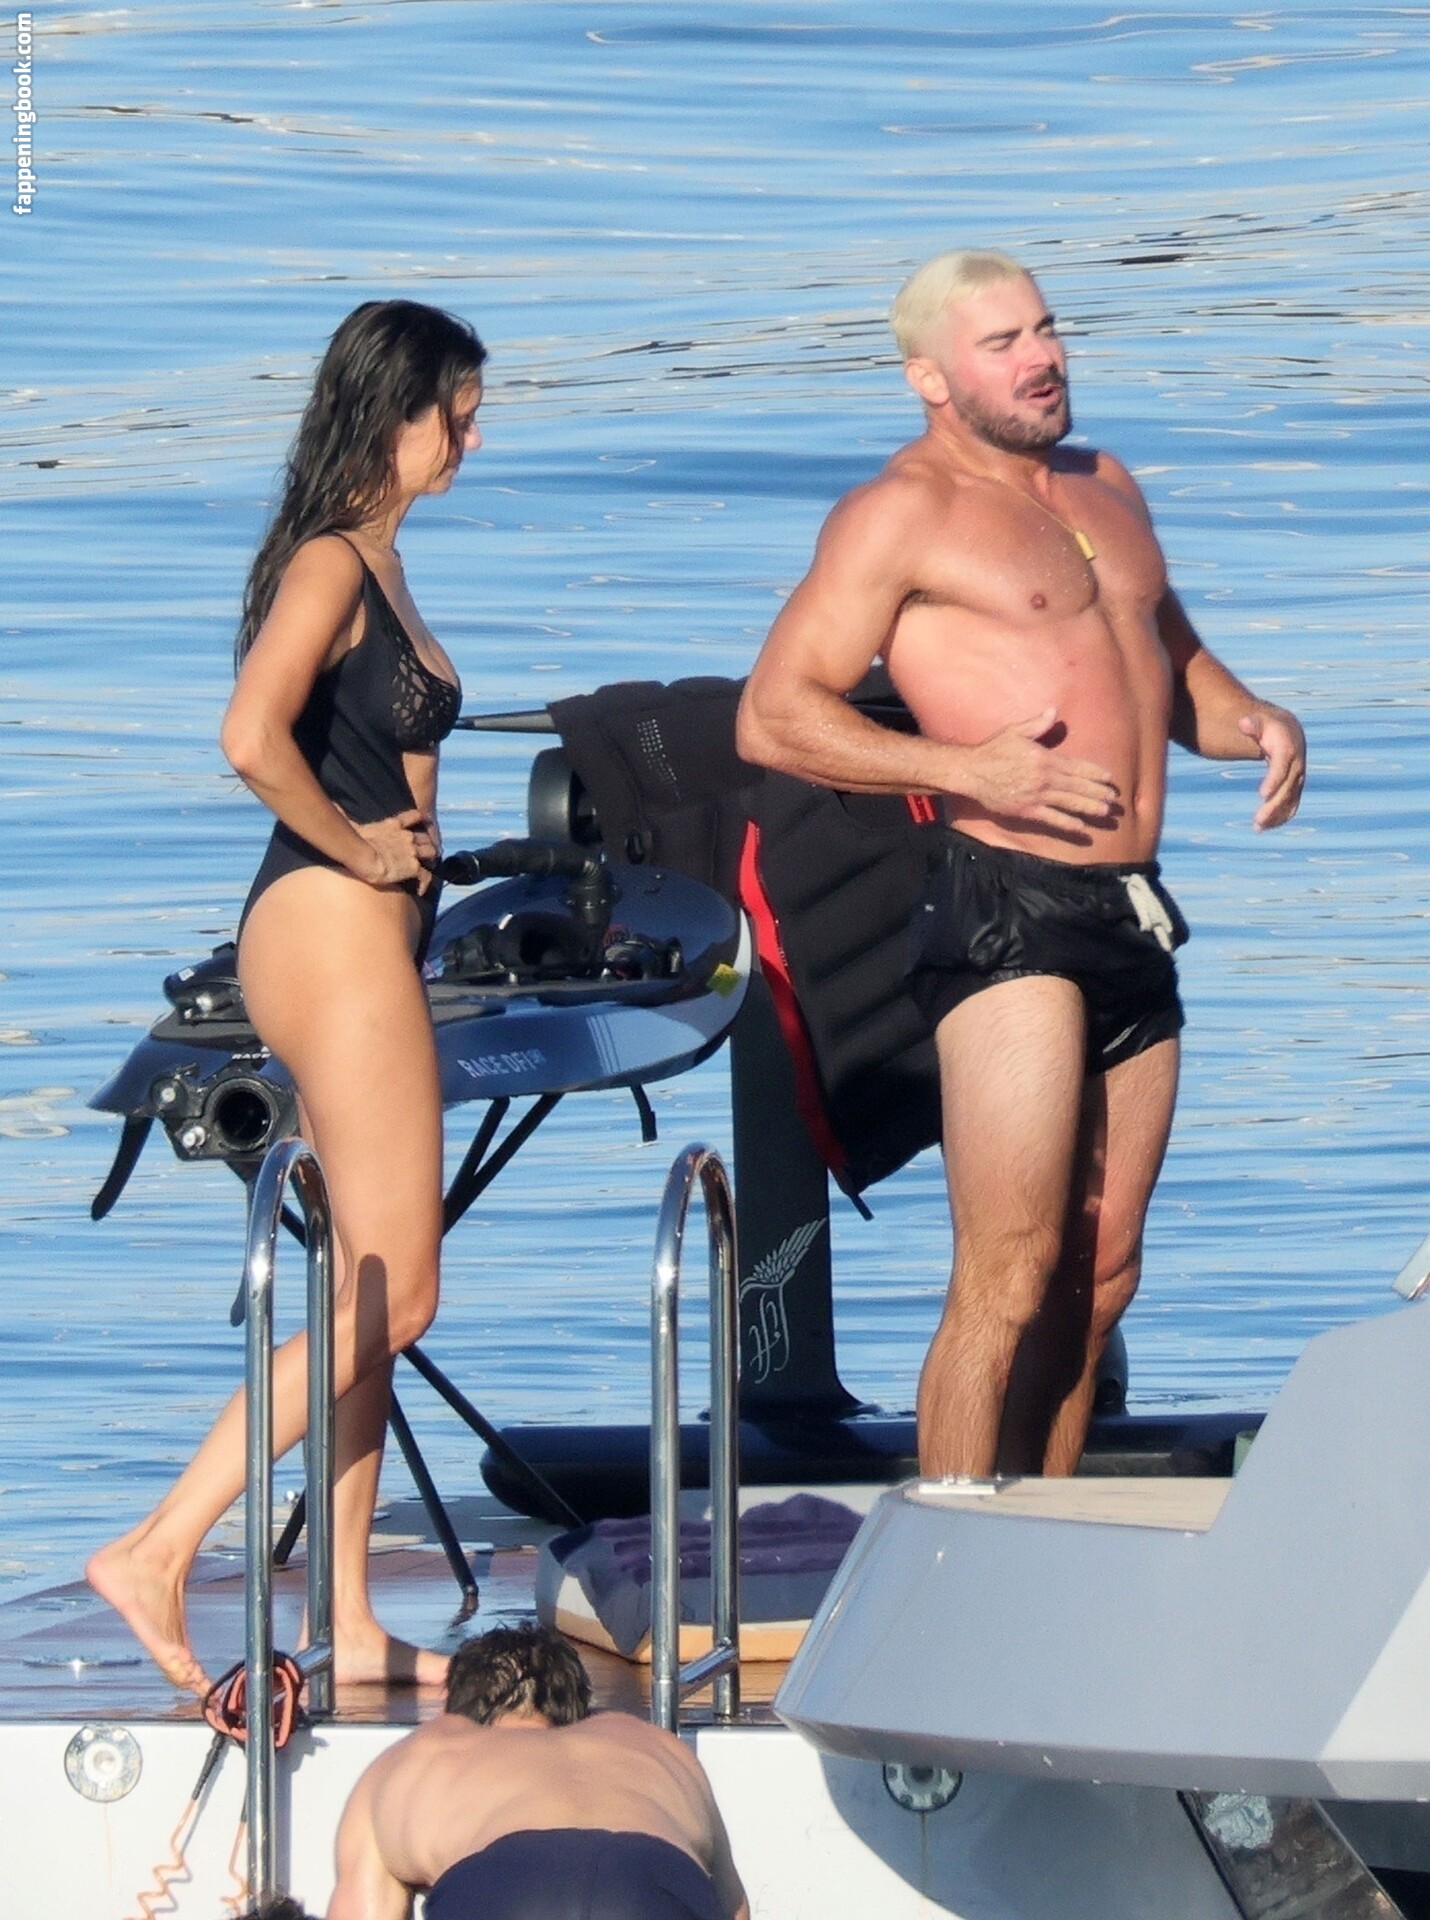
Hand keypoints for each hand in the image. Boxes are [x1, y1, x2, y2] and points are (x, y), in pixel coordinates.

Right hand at [352, 809, 438, 891]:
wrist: (362, 856)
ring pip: (431, 853)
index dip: (422, 818)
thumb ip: (346, 816)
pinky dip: (425, 883)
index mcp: (393, 825)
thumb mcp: (352, 824)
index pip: (414, 816)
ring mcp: (412, 851)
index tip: (426, 821)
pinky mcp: (413, 867)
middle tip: (426, 853)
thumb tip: (333, 806)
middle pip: (425, 837)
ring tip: (428, 868)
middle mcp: (406, 836)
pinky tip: (420, 890)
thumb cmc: (353, 841)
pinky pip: (426, 875)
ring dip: (431, 859)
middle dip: (427, 844)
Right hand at [958, 708, 1119, 831]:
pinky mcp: (1027, 810)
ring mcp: (1037, 796)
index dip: (1095, 773)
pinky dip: (1068, 824)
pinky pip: (1052, 819)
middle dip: (1098, 792)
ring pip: (1070, 803)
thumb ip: (1037, 724)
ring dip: (1090, 808)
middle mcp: (1045, 778)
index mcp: (1045, 758)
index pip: (1077, 766)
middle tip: (1114, 799)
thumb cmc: (993, 750)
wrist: (971, 772)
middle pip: (1079, 786)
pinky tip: (1082, 829)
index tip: (1109, 777)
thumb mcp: (1015, 732)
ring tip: (1105, 812)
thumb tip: (1053, 711)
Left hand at [1240, 709, 1305, 830]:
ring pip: (1292, 798)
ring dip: (1277, 815)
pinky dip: (1281, 816)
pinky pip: (1292, 803)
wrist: (1284, 729)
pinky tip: (1265, 827)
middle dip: (1275, 804)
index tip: (1262, 795)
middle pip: (1289, 786)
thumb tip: (1243, 723)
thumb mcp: (1257, 721)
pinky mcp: (1296, 785)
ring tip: (1258, 827)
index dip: (1275, 779)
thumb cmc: (1265, 725)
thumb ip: (1251, 724)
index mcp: (1288, 745)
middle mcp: (1297, 762)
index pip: (1283, 764)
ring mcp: (1298, 775)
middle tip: (1258, 821)